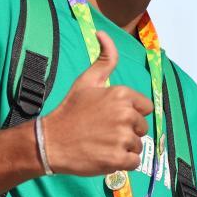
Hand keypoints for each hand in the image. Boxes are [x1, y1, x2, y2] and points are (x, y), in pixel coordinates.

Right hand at [41, 31, 152, 175]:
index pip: (145, 108)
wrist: (50, 141)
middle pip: (142, 128)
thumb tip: (102, 32)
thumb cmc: (70, 111)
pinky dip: (122, 163)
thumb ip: (104, 59)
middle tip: (103, 132)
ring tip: (102, 144)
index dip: (130, 114)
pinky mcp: (118, 159)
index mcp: (122, 94)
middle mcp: (126, 114)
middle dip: (127, 132)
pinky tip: (105, 156)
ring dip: (123, 148)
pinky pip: (134, 163)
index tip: (111, 117)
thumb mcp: (87, 81)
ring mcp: (122, 137)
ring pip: (137, 146)